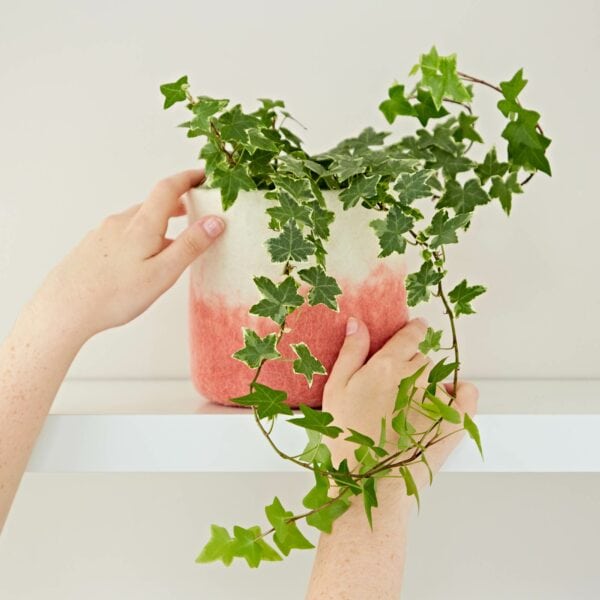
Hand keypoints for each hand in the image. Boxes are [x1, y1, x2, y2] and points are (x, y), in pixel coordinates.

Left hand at [29, 169, 223, 343]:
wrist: (63, 310)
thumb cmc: (114, 295)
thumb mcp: (163, 273)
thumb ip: (190, 245)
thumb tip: (215, 221)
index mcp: (141, 225)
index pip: (168, 188)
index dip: (188, 178)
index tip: (204, 176)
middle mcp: (120, 222)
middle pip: (152, 204)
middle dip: (176, 205)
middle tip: (194, 212)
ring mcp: (103, 233)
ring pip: (137, 221)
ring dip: (157, 225)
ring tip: (171, 245)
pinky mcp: (92, 246)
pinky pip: (122, 234)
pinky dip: (139, 238)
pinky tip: (139, 261)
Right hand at [323, 316, 478, 488]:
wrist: (369, 481)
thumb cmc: (347, 435)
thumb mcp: (337, 388)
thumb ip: (351, 351)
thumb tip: (358, 322)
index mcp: (387, 364)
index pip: (412, 333)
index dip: (414, 329)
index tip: (415, 329)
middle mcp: (416, 376)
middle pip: (421, 358)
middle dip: (409, 368)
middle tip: (392, 392)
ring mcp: (438, 398)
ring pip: (438, 377)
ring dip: (427, 386)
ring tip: (407, 411)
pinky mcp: (456, 420)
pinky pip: (468, 392)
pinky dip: (460, 393)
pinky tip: (443, 404)